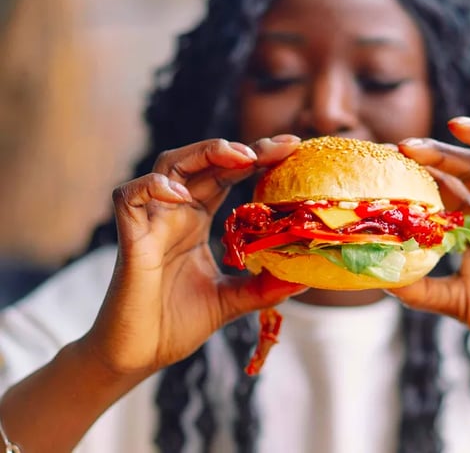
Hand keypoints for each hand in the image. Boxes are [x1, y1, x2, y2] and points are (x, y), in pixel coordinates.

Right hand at [82, 135, 306, 375]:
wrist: (138, 355)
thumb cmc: (176, 324)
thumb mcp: (232, 301)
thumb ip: (264, 287)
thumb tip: (306, 278)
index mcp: (197, 221)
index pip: (227, 176)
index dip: (256, 158)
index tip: (291, 147)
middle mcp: (176, 214)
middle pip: (203, 162)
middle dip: (240, 148)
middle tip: (277, 147)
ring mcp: (152, 222)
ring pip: (168, 166)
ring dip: (203, 154)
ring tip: (240, 157)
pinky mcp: (131, 239)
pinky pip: (129, 197)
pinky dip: (153, 187)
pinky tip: (182, 195)